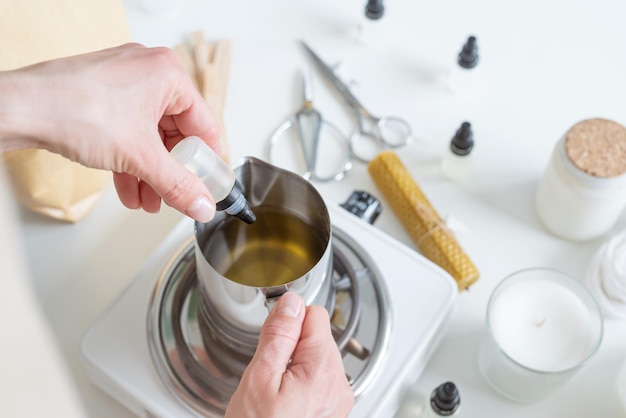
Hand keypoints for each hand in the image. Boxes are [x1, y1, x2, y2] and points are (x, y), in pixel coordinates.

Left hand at [0, 43, 220, 221]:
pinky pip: (128, 132)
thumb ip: (178, 185)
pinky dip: (130, 161)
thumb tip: (202, 204)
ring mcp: (123, 84)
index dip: (207, 160)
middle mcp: (148, 73)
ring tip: (148, 201)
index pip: (204, 124)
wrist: (20, 110)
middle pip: (174, 133)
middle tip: (176, 196)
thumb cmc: (75, 110)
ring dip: (150, 173)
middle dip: (171, 172)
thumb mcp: (141, 157)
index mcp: (169, 75)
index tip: (209, 183)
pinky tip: (129, 189)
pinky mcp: (103, 97)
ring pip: (149, 136)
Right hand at [225, 292, 354, 417]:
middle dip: (291, 345)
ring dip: (294, 364)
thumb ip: (278, 335)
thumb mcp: (259, 379)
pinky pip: (318, 378)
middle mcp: (339, 384)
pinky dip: (299, 380)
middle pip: (317, 336)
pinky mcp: (332, 409)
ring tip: (275, 390)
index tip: (273, 337)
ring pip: (316, 356)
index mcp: (324, 370)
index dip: (288, 322)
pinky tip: (284, 399)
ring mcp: (338, 399)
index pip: (315, 314)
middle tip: (269, 372)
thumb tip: (291, 303)